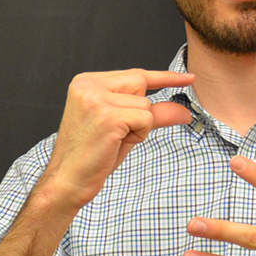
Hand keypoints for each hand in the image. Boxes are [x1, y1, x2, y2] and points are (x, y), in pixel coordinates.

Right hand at [38, 68, 193, 224]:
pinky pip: (145, 119)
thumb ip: (152, 113)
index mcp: (86, 82)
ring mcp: (96, 99)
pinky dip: (138, 134)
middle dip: (141, 110)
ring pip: (145, 104)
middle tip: (120, 134)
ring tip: (112, 140)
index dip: (163, 78)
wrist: (67, 181)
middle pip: (140, 84)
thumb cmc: (92, 156)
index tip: (188, 78)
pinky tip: (115, 144)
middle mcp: (88, 85)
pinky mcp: (108, 116)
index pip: (133, 74)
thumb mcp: (124, 127)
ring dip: (138, 127)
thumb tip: (183, 110)